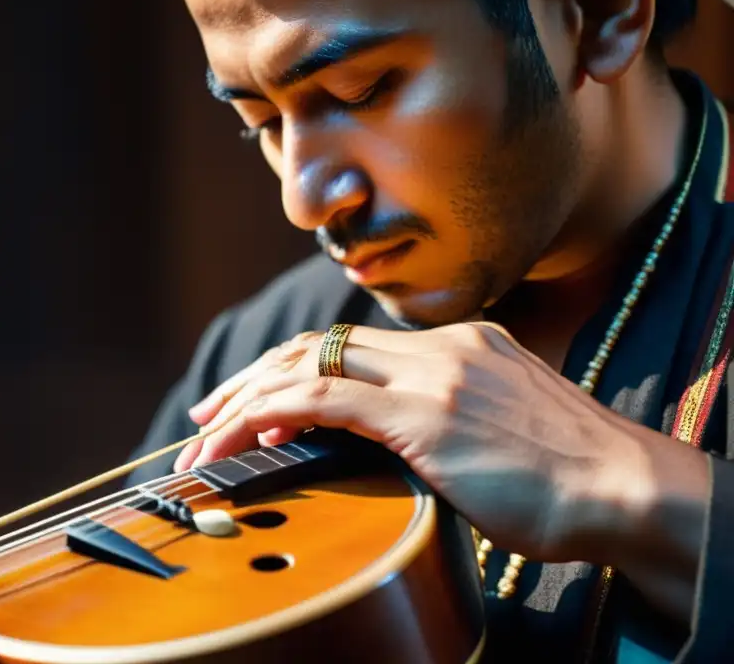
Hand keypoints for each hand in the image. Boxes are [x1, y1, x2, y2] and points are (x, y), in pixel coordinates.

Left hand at [176, 322, 695, 564]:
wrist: (626, 489)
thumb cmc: (570, 474)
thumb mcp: (501, 426)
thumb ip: (445, 415)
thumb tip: (393, 437)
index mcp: (458, 344)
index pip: (349, 347)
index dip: (291, 370)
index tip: (253, 403)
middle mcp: (439, 347)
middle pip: (316, 346)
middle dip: (251, 379)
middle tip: (208, 414)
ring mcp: (432, 375)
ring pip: (308, 367)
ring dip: (246, 401)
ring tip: (207, 438)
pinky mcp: (425, 414)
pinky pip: (324, 400)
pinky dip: (270, 414)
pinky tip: (240, 436)